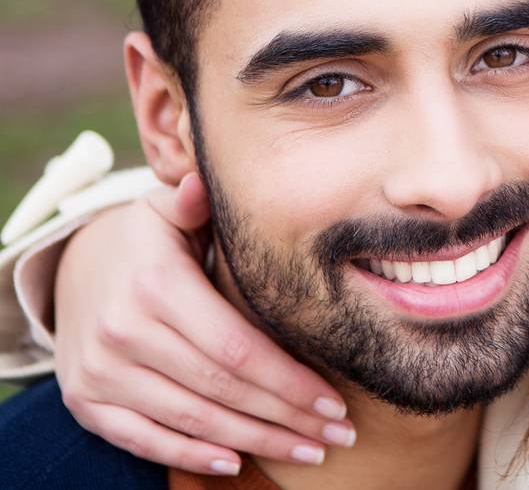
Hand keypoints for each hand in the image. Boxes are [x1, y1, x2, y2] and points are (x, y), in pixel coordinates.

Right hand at [52, 173, 354, 475]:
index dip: (289, 381)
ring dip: (256, 441)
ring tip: (310, 449)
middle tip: (338, 433)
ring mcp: (101, 373)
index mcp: (156, 287)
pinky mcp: (86, 401)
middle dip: (287, 417)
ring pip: (191, 420)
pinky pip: (144, 439)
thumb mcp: (170, 211)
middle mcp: (123, 334)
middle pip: (222, 389)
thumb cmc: (150, 239)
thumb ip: (196, 201)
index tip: (335, 401)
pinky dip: (192, 454)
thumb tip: (203, 181)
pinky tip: (238, 461)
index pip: (236, 349)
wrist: (75, 268)